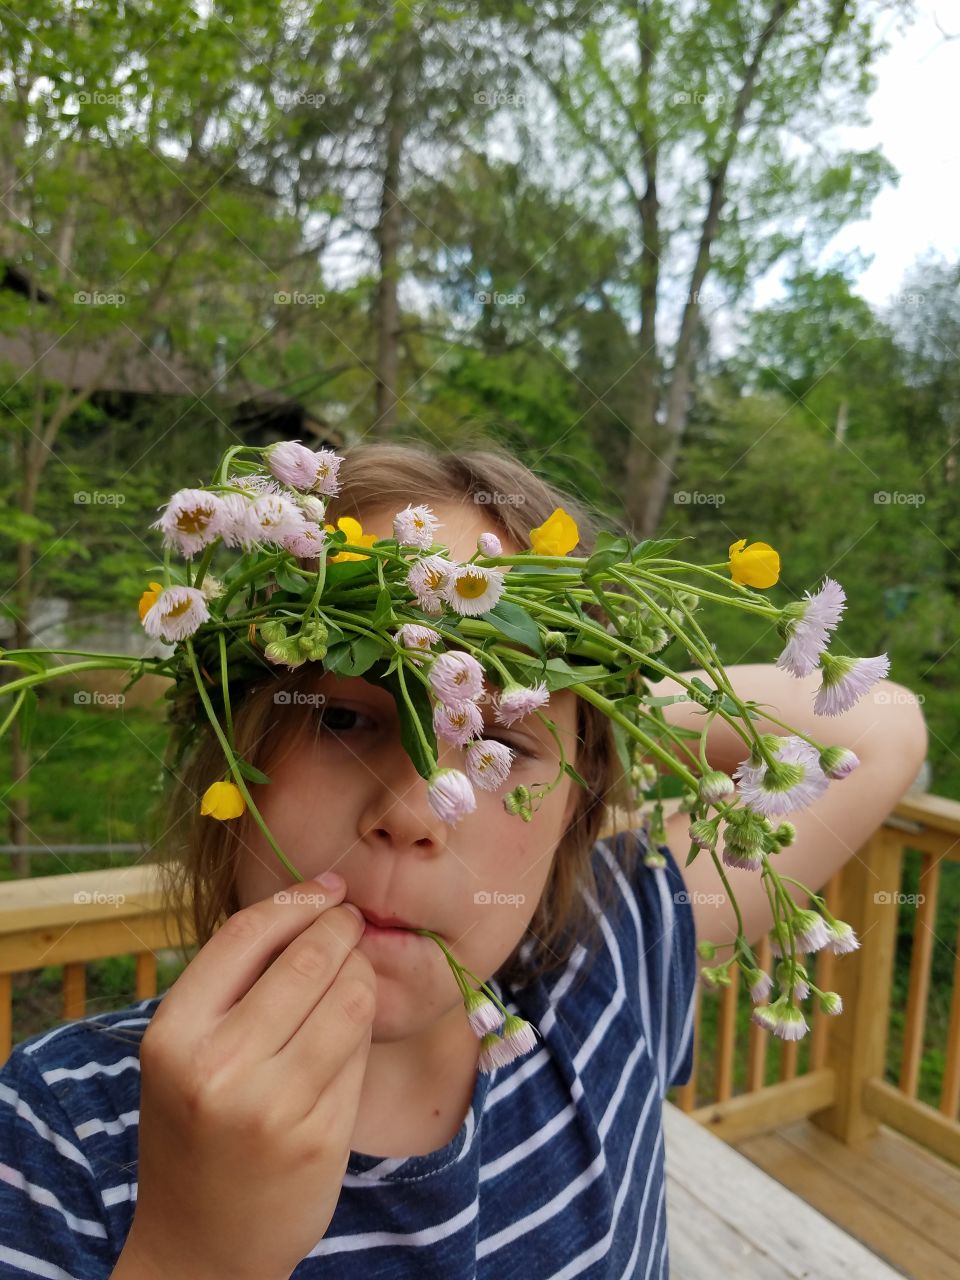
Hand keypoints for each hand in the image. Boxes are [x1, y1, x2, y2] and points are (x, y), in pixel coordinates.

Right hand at [122, 873, 374, 1279]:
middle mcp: (219, 1066)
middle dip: (342, 928)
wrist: (201, 1247)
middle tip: (353, 922)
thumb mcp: (183, 1055)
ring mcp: (272, 1104)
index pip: (246, 934)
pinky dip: (362, 1026)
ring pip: (350, 997)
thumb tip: (306, 904)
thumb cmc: (195, 1131)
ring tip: (355, 972)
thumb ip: (231, 988)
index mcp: (174, 1034)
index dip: (297, 900)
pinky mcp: (320, 1135)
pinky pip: (360, 1049)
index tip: (329, 887)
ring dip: (362, 972)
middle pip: (308, 958)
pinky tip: (352, 1025)